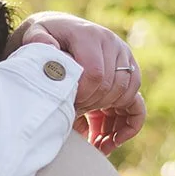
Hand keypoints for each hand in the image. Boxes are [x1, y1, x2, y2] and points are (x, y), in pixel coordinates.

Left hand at [6, 11, 144, 154]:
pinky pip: (138, 104)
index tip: (68, 106)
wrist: (58, 34)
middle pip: (112, 86)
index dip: (83, 96)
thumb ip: (39, 41)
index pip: (95, 74)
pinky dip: (128, 125)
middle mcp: (112, 44)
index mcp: (89, 36)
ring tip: (91, 140)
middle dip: (93, 109)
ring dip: (111, 122)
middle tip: (74, 119)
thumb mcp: (36, 36)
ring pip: (127, 96)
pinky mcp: (129, 75)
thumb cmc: (44, 40)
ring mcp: (124, 58)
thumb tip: (49, 50)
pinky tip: (111, 141)